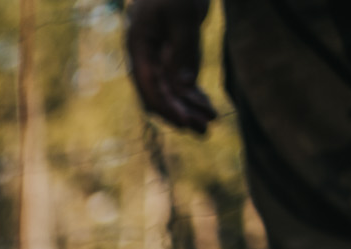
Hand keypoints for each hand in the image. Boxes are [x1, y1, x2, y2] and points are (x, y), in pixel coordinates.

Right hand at [126, 0, 215, 133]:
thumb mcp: (183, 16)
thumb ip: (183, 50)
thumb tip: (184, 87)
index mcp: (140, 49)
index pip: (150, 87)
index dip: (166, 107)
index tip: (183, 122)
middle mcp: (147, 60)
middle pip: (161, 95)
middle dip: (181, 114)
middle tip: (203, 130)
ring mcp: (160, 60)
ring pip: (173, 93)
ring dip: (191, 109)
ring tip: (211, 122)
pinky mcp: (174, 58)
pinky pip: (182, 83)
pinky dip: (195, 96)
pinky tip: (208, 108)